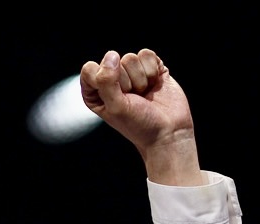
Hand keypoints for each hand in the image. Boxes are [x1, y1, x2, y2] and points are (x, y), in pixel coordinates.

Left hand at [78, 49, 200, 184]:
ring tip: (144, 95)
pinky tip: (154, 85)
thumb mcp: (116, 107)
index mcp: (96, 91)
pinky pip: (147, 54)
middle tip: (134, 101)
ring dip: (141, 79)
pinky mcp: (150, 67)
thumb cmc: (139, 125)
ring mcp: (132, 72)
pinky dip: (153, 71)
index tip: (116, 98)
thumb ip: (106, 81)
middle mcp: (112, 80)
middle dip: (127, 83)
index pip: (90, 69)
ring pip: (131, 58)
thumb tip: (112, 55)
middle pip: (113, 62)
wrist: (169, 132)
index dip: (104, 80)